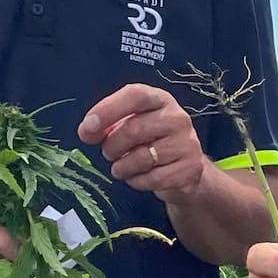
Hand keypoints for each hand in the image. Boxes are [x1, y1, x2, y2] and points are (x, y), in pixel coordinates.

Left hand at [81, 85, 204, 202]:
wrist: (185, 168)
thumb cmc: (150, 141)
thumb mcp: (131, 124)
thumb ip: (107, 124)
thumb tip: (87, 131)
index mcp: (160, 100)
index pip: (135, 95)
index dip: (108, 109)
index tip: (88, 127)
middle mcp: (177, 117)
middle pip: (133, 130)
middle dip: (112, 147)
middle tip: (109, 153)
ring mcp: (187, 143)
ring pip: (141, 158)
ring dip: (122, 168)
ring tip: (123, 167)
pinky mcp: (190, 168)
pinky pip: (153, 179)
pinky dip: (137, 182)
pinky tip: (140, 177)